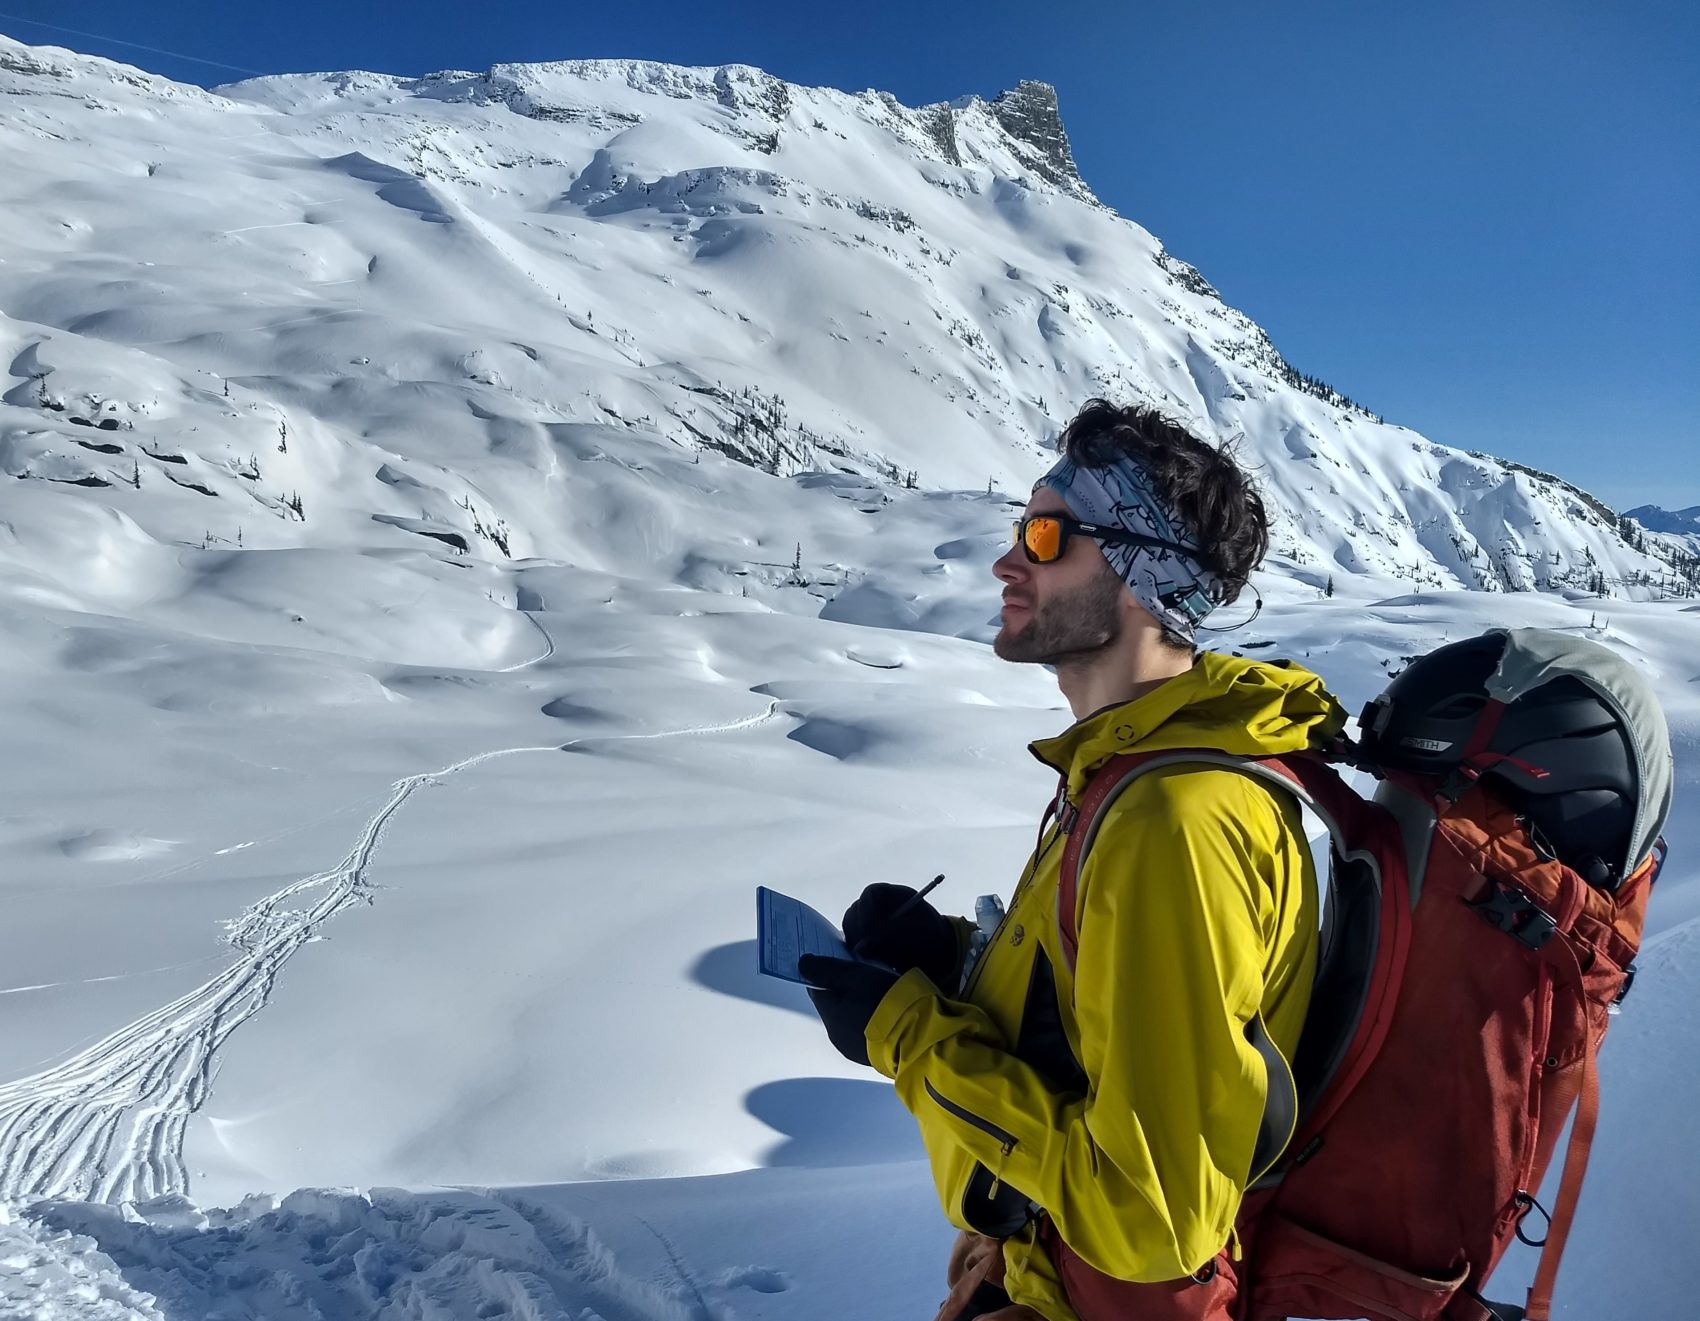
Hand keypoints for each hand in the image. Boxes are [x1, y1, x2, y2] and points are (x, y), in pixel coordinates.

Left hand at [798, 954, 900, 1066]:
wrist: (920, 1035)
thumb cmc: (884, 1000)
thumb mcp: (855, 976)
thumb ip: (826, 969)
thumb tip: (802, 964)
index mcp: (830, 1018)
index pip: (817, 990)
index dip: (826, 973)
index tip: (839, 961)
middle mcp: (838, 1038)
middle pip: (835, 1006)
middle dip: (844, 990)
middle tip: (863, 974)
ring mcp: (857, 1051)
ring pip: (851, 1020)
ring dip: (859, 1006)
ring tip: (879, 992)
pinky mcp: (876, 1057)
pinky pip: (867, 1033)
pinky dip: (872, 1021)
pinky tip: (887, 1012)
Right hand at [843, 882, 958, 987]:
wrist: (937, 955)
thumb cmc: (932, 937)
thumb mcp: (918, 933)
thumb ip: (891, 935)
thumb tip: (861, 947)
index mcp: (894, 894)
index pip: (871, 894)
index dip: (867, 911)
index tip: (869, 932)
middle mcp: (879, 905)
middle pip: (856, 910)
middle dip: (859, 931)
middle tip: (868, 950)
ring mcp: (870, 920)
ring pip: (850, 927)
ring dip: (857, 942)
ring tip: (874, 957)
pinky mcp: (865, 937)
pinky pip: (852, 941)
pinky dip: (858, 951)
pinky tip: (872, 960)